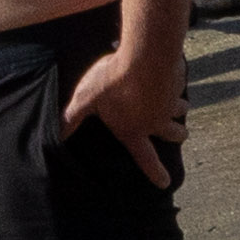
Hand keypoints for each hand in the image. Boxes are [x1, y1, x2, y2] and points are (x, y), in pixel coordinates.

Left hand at [69, 39, 182, 180]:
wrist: (146, 56)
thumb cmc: (114, 80)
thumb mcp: (87, 98)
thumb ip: (73, 117)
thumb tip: (57, 136)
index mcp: (135, 130)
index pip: (146, 159)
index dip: (156, 173)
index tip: (165, 183)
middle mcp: (158, 121)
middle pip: (175, 135)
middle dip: (177, 136)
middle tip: (179, 134)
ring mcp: (171, 102)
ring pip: (182, 110)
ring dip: (179, 109)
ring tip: (178, 106)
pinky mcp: (178, 83)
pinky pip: (180, 86)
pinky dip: (176, 84)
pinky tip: (171, 76)